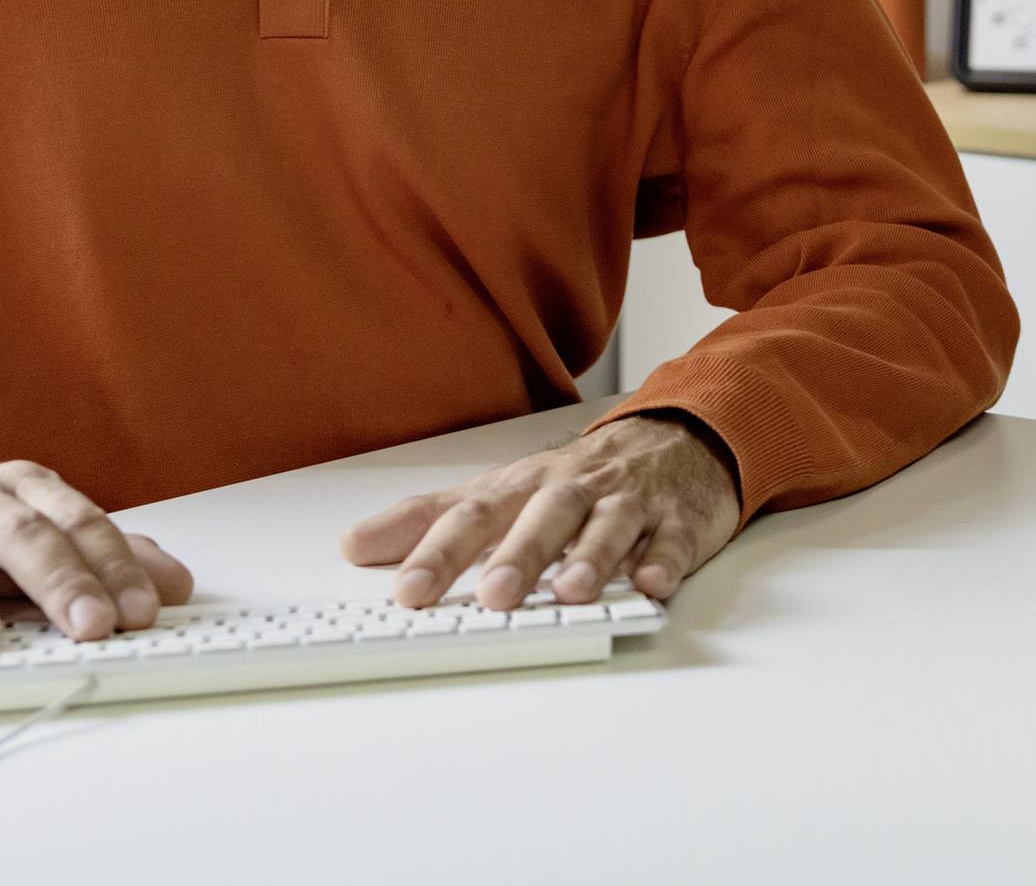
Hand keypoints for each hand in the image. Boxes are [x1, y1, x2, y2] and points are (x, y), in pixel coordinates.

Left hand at [340, 413, 740, 611]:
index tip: (408, 592)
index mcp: (527, 485)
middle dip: (521, 553)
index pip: (477, 514)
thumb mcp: (502, 490)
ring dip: (593, 556)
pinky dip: (665, 559)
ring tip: (572, 593)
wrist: (679, 438)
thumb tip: (355, 545)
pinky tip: (652, 582)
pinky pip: (675, 538)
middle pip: (546, 513)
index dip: (442, 552)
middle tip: (494, 596)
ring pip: (611, 523)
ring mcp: (631, 502)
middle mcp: (576, 489)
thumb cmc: (581, 477)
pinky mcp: (680, 520)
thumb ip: (432, 518)